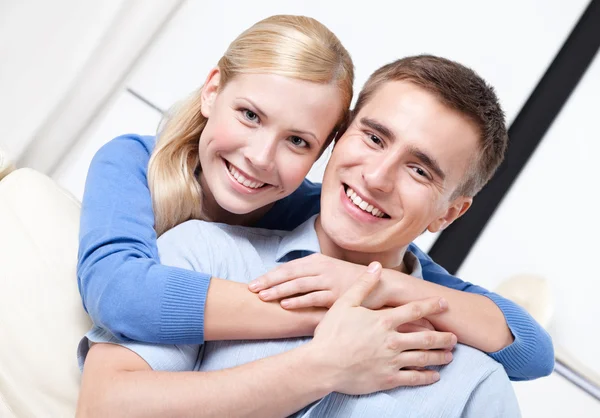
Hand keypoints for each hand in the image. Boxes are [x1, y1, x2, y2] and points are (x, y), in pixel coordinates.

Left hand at [249, 253, 389, 309]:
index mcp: (317, 260)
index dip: (269, 275)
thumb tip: (286, 281)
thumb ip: (309, 274)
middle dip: (268, 281)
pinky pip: (313, 297)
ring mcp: (329, 280)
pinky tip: (285, 305)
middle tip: (251, 289)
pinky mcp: (337, 294)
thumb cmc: (349, 280)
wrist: (378, 284)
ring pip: (298, 285)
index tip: (253, 283)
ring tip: (263, 297)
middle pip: (289, 274)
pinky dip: (298, 301)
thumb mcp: (328, 271)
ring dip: (279, 291)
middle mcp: (321, 268)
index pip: (287, 267)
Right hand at [306, 262, 456, 394]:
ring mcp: (392, 361)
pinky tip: (434, 375)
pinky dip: (427, 377)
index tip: (444, 304)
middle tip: (454, 336)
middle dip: (443, 337)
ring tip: (449, 355)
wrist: (322, 365)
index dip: (431, 306)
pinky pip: (413, 378)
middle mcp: (392, 341)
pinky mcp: (387, 379)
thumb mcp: (345, 304)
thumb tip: (376, 266)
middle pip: (426, 337)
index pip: (415, 310)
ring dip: (439, 356)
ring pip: (423, 358)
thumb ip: (363, 285)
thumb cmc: (331, 334)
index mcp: (384, 321)